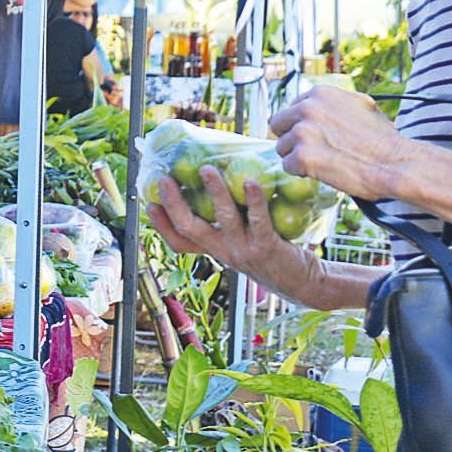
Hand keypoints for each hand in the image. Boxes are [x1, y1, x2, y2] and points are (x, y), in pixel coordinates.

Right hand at [146, 170, 316, 298]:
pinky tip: (250, 181)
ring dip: (214, 193)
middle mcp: (224, 252)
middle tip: (165, 179)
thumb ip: (229, 221)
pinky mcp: (267, 246)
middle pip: (190, 229)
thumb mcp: (241, 242)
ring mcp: (244, 250)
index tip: (148, 202)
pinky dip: (254, 199)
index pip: (178, 242)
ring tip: (207, 169)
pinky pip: (259, 220)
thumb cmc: (270, 253)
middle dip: (174, 203)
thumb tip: (216, 180)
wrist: (303, 282)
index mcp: (215, 250)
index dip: (160, 224)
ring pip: (223, 220)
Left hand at [270, 86, 417, 200]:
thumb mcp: (361, 105)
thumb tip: (316, 102)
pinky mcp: (302, 157)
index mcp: (319, 93)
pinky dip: (301, 172)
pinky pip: (287, 166)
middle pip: (279, 126)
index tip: (311, 135)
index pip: (289, 109)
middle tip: (311, 150)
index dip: (298, 125)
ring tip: (323, 160)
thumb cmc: (381, 139)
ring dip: (297, 157)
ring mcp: (303, 132)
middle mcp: (307, 108)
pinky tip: (322, 170)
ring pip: (282, 148)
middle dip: (292, 139)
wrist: (395, 163)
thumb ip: (334, 103)